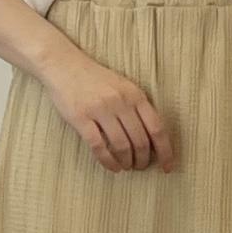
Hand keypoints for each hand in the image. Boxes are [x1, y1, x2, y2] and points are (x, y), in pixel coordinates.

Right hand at [42, 45, 175, 173]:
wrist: (64, 65)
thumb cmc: (96, 79)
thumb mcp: (124, 86)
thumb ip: (137, 107)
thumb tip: (152, 139)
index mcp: (135, 94)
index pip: (157, 128)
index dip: (165, 151)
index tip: (167, 167)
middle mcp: (120, 102)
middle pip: (140, 140)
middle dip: (143, 160)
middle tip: (140, 167)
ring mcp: (100, 110)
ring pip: (121, 146)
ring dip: (127, 162)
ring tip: (126, 167)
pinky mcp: (81, 118)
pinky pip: (99, 146)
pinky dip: (108, 161)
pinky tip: (112, 167)